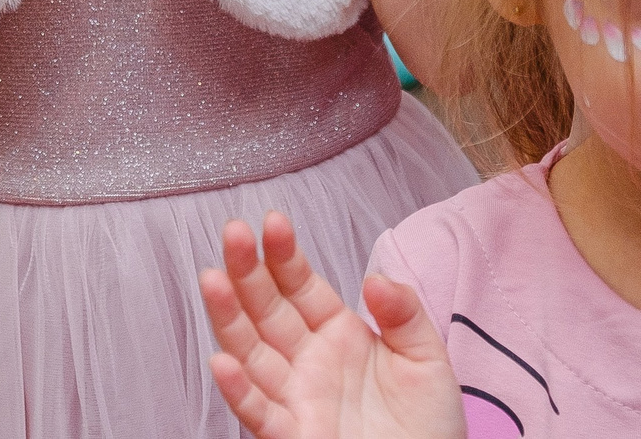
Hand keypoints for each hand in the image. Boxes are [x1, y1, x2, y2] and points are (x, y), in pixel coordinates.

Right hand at [201, 212, 466, 438]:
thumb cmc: (428, 425)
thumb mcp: (427, 358)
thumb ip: (404, 313)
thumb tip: (375, 277)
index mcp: (337, 333)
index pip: (300, 285)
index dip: (285, 255)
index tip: (273, 222)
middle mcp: (307, 360)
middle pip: (266, 309)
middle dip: (247, 271)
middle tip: (234, 233)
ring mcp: (296, 397)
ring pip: (251, 352)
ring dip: (229, 317)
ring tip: (213, 279)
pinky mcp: (293, 436)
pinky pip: (259, 412)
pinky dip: (239, 390)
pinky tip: (222, 361)